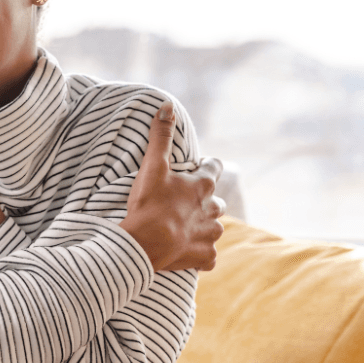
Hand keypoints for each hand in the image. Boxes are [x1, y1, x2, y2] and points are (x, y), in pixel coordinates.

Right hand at [119, 103, 225, 271]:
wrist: (146, 243)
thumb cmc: (149, 203)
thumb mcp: (153, 166)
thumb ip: (160, 136)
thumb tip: (168, 106)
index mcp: (203, 186)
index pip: (214, 168)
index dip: (206, 167)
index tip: (197, 168)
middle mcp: (213, 209)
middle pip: (216, 201)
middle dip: (205, 201)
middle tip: (183, 203)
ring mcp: (210, 235)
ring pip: (214, 228)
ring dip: (203, 227)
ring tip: (183, 229)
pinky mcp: (205, 257)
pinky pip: (209, 257)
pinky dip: (201, 255)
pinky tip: (188, 253)